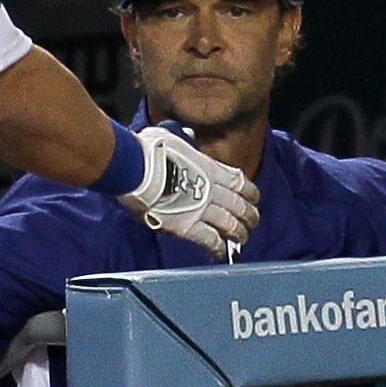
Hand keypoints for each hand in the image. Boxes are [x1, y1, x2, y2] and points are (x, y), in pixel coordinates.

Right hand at [118, 122, 259, 258]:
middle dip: (249, 216)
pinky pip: (209, 241)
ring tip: (241, 239)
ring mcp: (200, 209)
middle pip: (240, 206)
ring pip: (231, 226)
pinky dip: (217, 248)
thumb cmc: (146, 150)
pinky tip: (219, 252)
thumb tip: (185, 134)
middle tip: (251, 221)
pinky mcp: (186, 227)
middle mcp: (210, 190)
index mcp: (209, 168)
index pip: (239, 182)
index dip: (250, 192)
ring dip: (239, 234)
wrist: (133, 168)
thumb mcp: (170, 135)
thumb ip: (183, 138)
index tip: (253, 197)